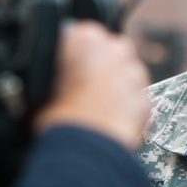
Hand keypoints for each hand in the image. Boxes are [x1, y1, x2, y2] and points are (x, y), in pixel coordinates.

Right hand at [34, 21, 148, 148]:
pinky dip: (126, 105)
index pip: (81, 35)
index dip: (74, 54)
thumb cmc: (58, 119)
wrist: (83, 151)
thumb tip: (51, 74)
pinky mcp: (147, 97)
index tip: (70, 68)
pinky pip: (135, 96)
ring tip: (94, 106)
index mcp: (86, 37)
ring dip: (114, 84)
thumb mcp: (40, 84)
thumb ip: (53, 68)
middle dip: (99, 65)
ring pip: (125, 72)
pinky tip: (108, 118)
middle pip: (108, 50)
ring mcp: (134, 73)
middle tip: (82, 88)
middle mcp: (115, 49)